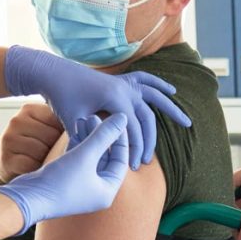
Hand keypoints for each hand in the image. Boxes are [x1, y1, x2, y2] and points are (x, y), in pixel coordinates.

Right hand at [0, 102, 62, 182]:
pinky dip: (37, 172)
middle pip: (52, 137)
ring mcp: (9, 139)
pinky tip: (34, 171)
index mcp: (30, 109)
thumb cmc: (35, 146)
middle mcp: (16, 121)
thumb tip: (89, 122)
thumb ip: (61, 122)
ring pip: (42, 151)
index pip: (59, 118)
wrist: (6, 164)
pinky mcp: (6, 159)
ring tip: (43, 162)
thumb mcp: (45, 129)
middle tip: (51, 155)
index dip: (64, 134)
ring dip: (47, 161)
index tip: (63, 141)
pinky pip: (31, 165)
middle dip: (56, 149)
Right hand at [0, 113, 131, 231]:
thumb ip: (104, 136)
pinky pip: (77, 161)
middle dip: (100, 136)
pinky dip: (77, 146)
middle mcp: (96, 192)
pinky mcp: (65, 182)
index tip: (116, 121)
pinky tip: (75, 130)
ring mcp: (80, 187)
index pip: (120, 161)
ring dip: (88, 139)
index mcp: (107, 191)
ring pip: (89, 158)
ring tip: (83, 119)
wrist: (26, 199)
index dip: (120, 139)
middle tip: (95, 117)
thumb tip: (123, 118)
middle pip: (105, 158)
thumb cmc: (60, 182)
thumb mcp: (85, 156)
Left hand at [4, 45, 189, 167]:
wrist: (53, 73)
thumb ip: (90, 137)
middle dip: (149, 140)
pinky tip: (172, 90)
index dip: (135, 148)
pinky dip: (159, 84)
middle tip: (147, 160)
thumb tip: (102, 157)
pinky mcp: (121, 79)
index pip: (133, 128)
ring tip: (187, 122)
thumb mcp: (74, 121)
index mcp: (115, 97)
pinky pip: (146, 80)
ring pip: (154, 97)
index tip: (135, 166)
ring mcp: (124, 81)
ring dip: (171, 109)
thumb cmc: (62, 97)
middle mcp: (124, 88)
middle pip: (147, 117)